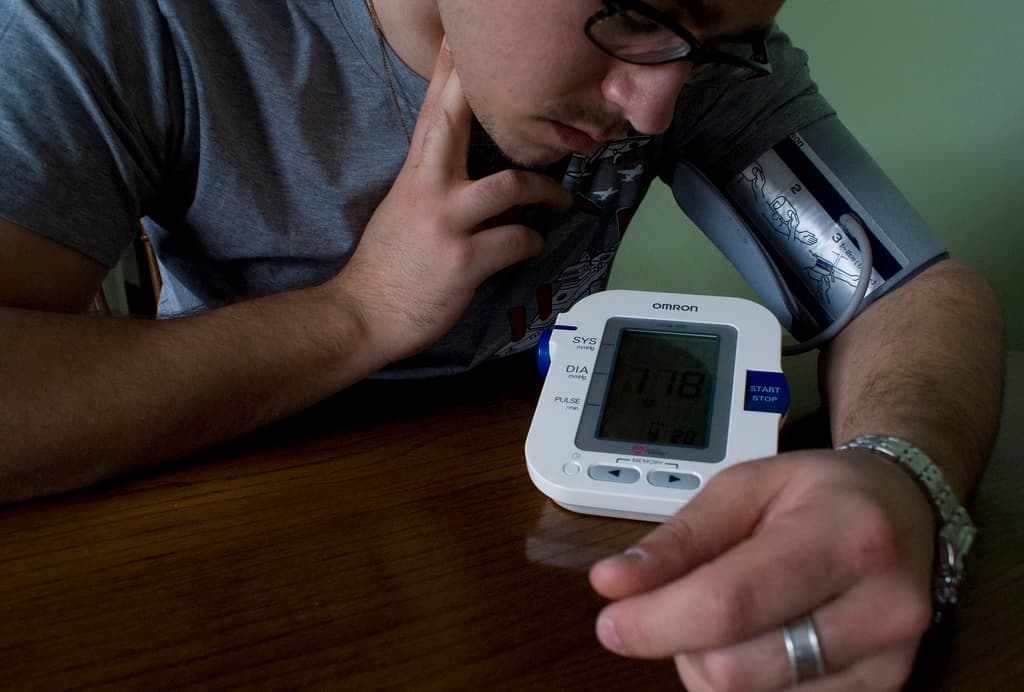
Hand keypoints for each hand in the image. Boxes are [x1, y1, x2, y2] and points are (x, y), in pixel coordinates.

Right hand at [334, 40, 569, 364]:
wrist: (364, 314)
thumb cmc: (386, 268)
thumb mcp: (403, 213)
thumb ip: (437, 190)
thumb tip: (485, 184)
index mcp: (413, 178)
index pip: (431, 115)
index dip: (447, 76)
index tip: (457, 42)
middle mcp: (429, 192)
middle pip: (455, 123)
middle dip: (479, 90)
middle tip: (512, 72)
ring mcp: (447, 225)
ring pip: (511, 188)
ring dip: (544, 191)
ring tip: (559, 197)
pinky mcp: (465, 260)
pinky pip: (516, 240)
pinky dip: (532, 242)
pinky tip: (532, 245)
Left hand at [589, 449, 936, 690]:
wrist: (907, 509)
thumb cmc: (820, 493)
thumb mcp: (744, 487)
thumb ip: (679, 540)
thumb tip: (614, 584)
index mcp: (845, 536)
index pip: (730, 604)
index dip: (656, 622)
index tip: (611, 622)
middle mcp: (881, 607)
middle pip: (737, 667)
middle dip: (682, 642)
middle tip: (682, 601)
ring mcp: (888, 661)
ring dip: (712, 665)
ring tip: (732, 611)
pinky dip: (747, 682)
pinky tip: (760, 637)